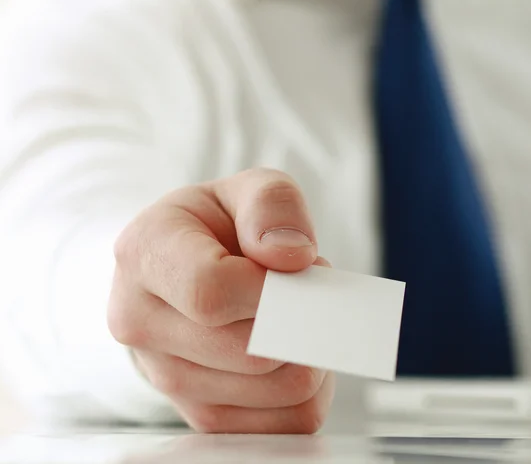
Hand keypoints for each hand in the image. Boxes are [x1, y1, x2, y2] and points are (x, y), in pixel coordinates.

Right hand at [108, 168, 334, 433]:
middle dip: (303, 318)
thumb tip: (292, 257)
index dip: (273, 290)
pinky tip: (294, 351)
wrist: (181, 269)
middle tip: (307, 289)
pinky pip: (284, 423)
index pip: (210, 291)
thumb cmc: (215, 227)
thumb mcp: (245, 189)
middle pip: (250, 350)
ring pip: (277, 390)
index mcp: (144, 253)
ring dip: (310, 351)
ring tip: (296, 316)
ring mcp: (165, 376)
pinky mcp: (199, 414)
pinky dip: (310, 389)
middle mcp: (139, 321)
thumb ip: (271, 204)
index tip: (303, 270)